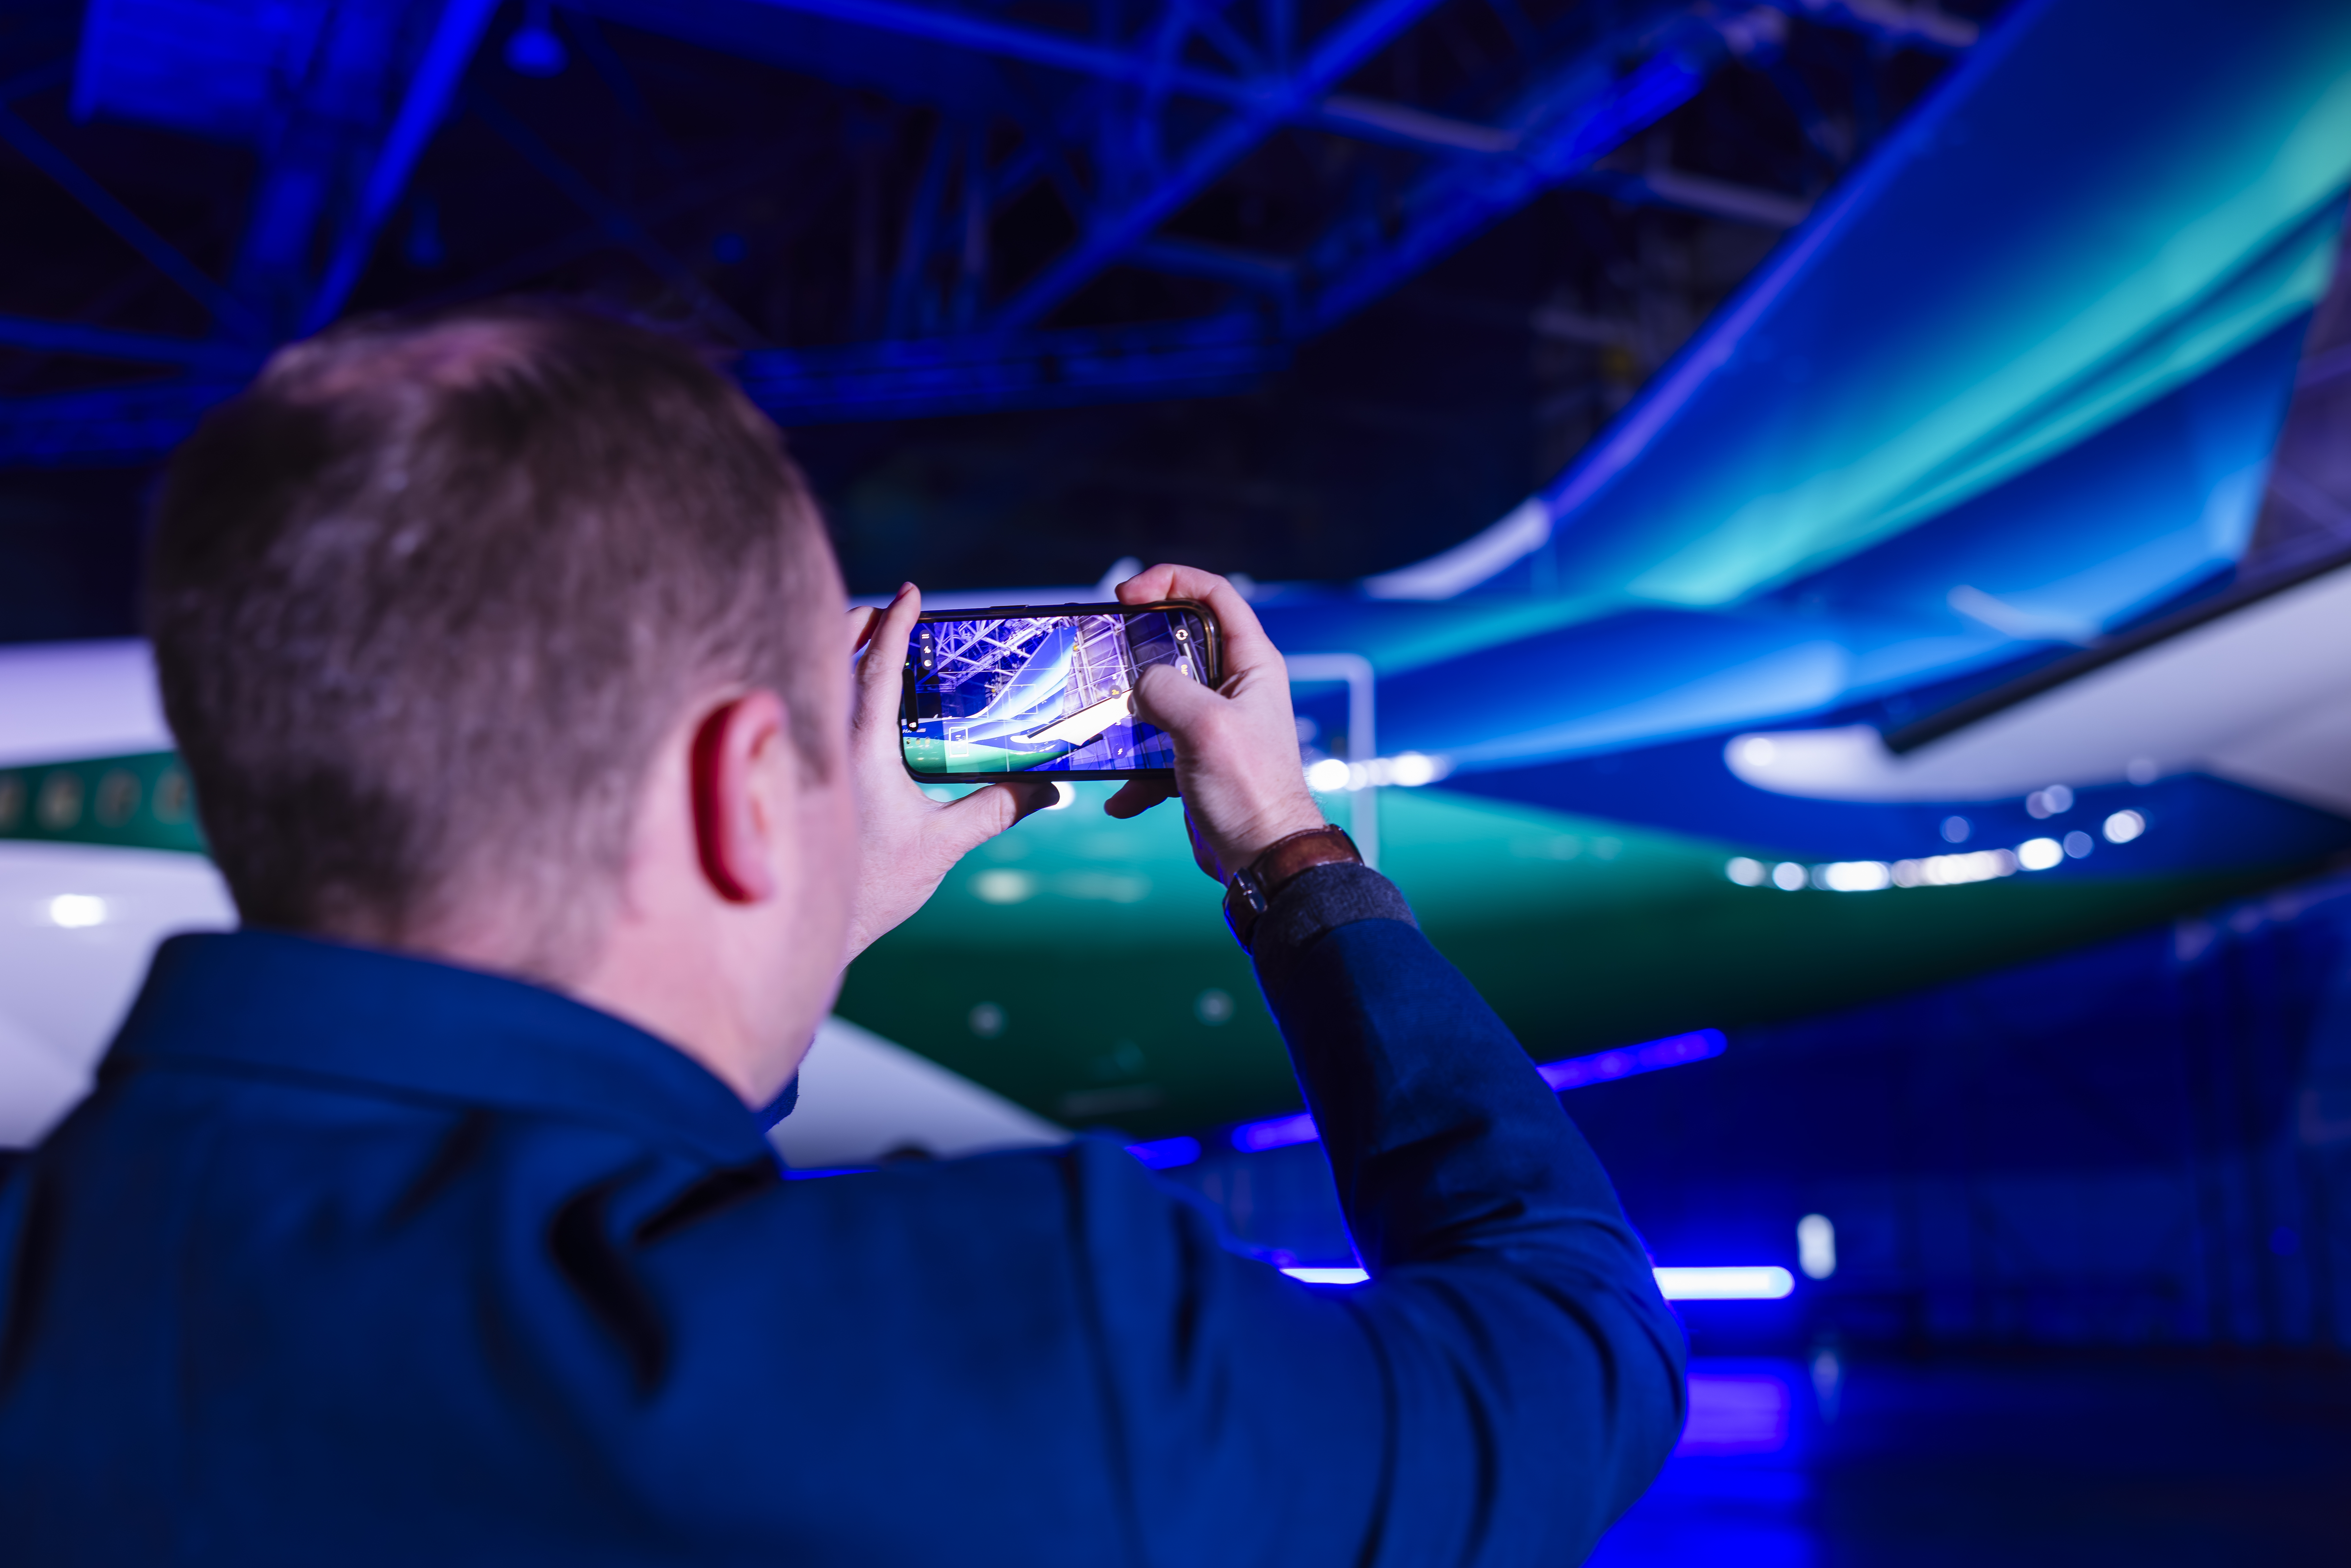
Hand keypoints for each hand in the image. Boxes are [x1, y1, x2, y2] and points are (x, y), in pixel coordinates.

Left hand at [842, 585, 1056, 959]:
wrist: (814, 926)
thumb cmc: (872, 887)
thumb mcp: (942, 846)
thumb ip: (994, 810)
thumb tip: (1046, 788)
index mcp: (860, 749)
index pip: (876, 668)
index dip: (896, 625)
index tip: (912, 592)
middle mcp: (828, 744)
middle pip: (834, 662)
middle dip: (858, 627)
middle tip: (886, 610)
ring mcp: (811, 758)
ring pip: (819, 685)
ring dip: (842, 658)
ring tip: (868, 640)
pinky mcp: (806, 777)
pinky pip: (817, 714)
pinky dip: (834, 691)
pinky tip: (854, 705)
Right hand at [1104, 565, 1324, 883]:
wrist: (1262, 859)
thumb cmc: (1249, 790)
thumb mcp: (1204, 725)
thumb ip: (1165, 689)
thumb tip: (1140, 687)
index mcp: (1252, 664)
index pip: (1214, 595)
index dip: (1171, 581)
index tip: (1128, 594)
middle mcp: (1235, 687)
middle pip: (1178, 644)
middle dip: (1138, 652)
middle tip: (1106, 658)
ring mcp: (1214, 724)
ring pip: (1159, 698)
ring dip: (1129, 717)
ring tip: (1107, 732)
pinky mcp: (1196, 759)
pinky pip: (1154, 752)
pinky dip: (1134, 774)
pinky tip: (1123, 797)